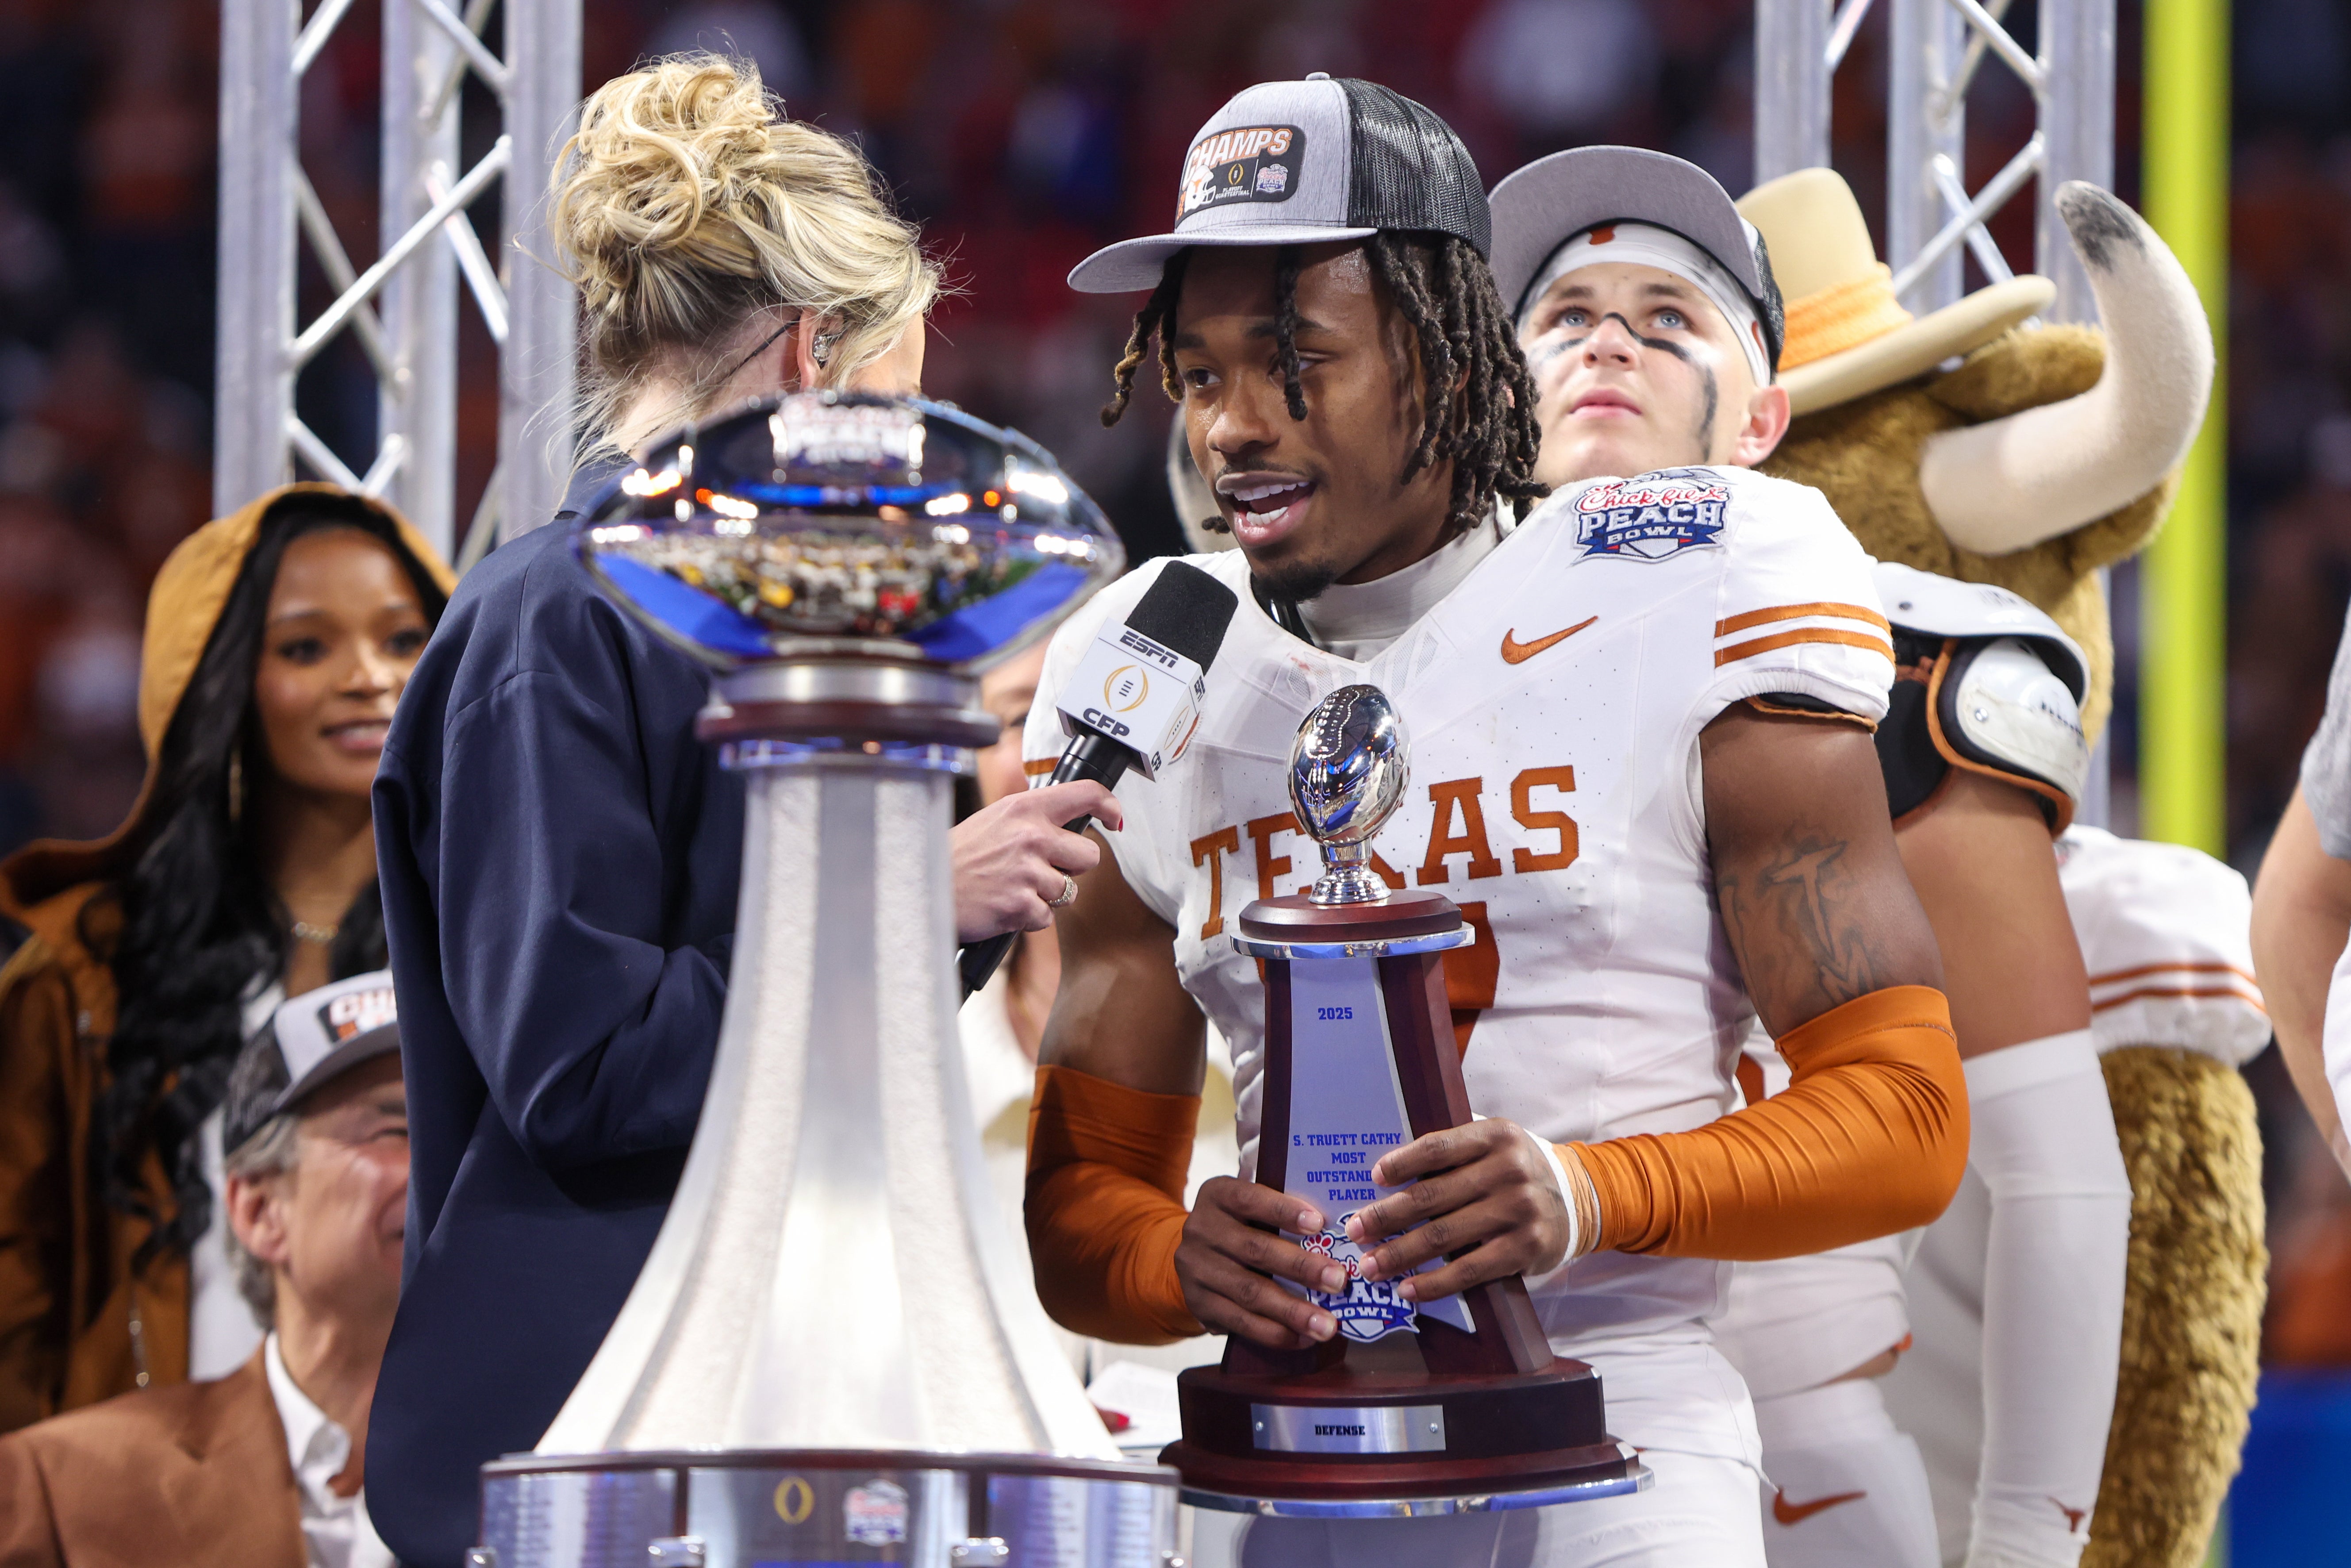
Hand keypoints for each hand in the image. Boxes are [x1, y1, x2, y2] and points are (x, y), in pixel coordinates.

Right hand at [950, 781, 1121, 942]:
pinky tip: (1003, 905)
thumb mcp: (995, 821)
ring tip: (1011, 888)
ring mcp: (1027, 871)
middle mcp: (1031, 835)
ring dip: (1046, 895)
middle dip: (1072, 867)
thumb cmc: (958, 856)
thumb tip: (1069, 828)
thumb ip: (1032, 820)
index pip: (1085, 795)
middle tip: (1040, 869)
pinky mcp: (1021, 905)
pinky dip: (1028, 918)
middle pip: (1090, 855)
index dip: (1108, 806)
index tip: (1115, 819)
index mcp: (1025, 808)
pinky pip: (1046, 917)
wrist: (923, 888)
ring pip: (1069, 891)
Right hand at [1175, 1177, 1349, 1348]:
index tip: (1319, 1223)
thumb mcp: (1249, 1207)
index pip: (1249, 1199)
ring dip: (1293, 1311)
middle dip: (1301, 1267)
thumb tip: (1335, 1229)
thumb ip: (1279, 1211)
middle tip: (1338, 1281)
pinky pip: (1240, 1322)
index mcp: (1217, 1195)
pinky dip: (1275, 1333)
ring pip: (1249, 1292)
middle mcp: (1201, 1230)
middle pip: (1255, 1249)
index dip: (1283, 1210)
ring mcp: (1196, 1270)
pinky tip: (1303, 1338)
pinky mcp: (1199, 1304)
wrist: (1195, 1257)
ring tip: (1327, 1325)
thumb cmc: (1239, 1226)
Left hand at [1346, 1119, 1572, 1301]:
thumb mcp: (1494, 1146)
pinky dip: (1433, 1283)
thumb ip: (1454, 1152)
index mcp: (1495, 1136)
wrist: (1578, 1200)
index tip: (1372, 1178)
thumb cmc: (1517, 1171)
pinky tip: (1407, 1288)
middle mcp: (1509, 1171)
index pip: (1438, 1148)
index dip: (1401, 1163)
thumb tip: (1387, 1174)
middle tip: (1354, 1230)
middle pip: (1432, 1197)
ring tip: (1369, 1265)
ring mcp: (1519, 1211)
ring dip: (1399, 1254)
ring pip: (1444, 1236)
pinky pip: (1469, 1270)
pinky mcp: (1525, 1249)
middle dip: (1385, 1217)